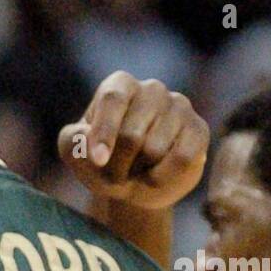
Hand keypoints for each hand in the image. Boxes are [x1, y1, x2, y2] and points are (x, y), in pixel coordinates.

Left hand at [58, 72, 208, 210]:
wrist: (134, 185)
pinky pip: (182, 158)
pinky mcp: (198, 129)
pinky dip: (162, 177)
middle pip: (132, 134)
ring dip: (138, 174)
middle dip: (117, 166)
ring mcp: (179, 106)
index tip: (98, 161)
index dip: (104, 133)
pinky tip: (155, 177)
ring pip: (155, 149)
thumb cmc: (102, 162)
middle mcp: (152, 89)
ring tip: (135, 172)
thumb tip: (86, 136)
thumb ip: (72, 141)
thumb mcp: (76, 153)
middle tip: (113, 175)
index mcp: (120, 85)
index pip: (113, 100)